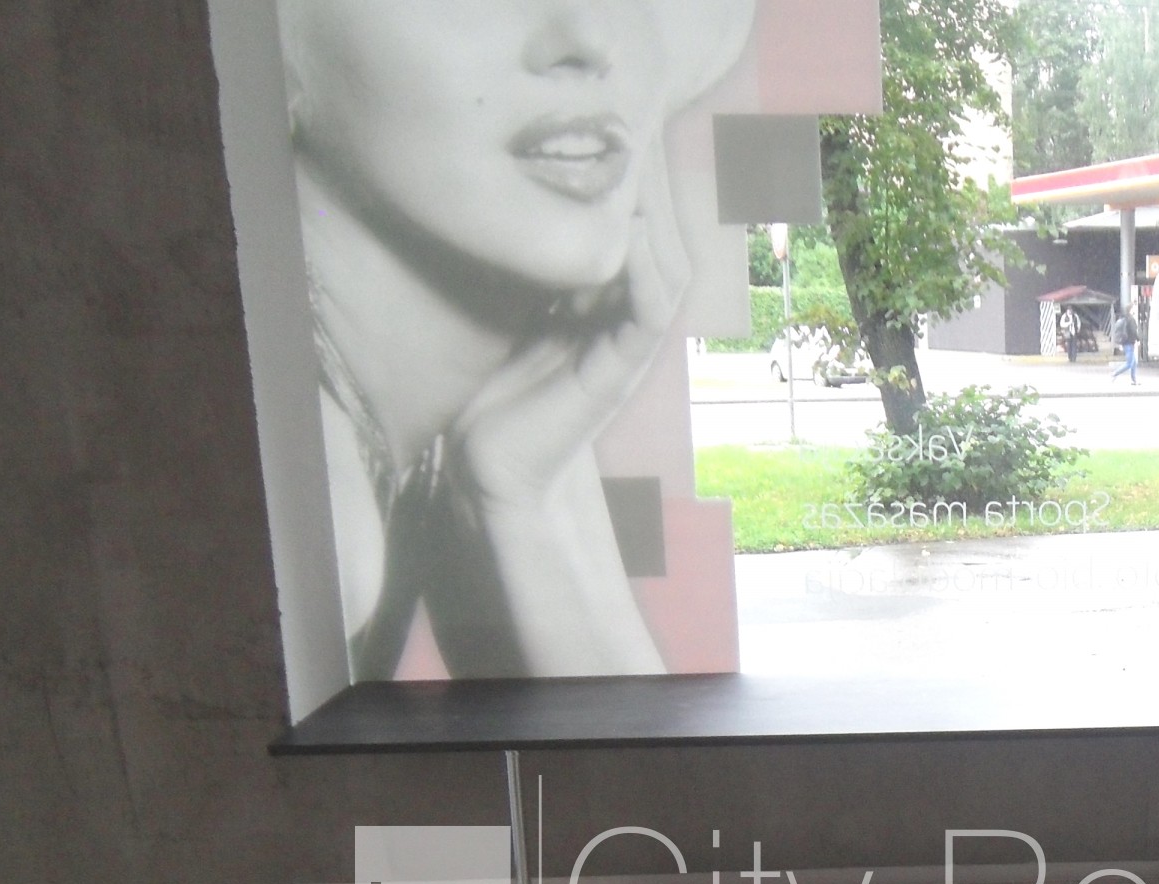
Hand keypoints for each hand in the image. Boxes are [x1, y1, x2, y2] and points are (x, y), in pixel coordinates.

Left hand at [427, 148, 686, 676]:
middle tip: (637, 135)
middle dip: (654, 190)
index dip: (637, 187)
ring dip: (656, 220)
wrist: (493, 472)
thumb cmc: (500, 400)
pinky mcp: (617, 370)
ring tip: (642, 170)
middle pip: (663, 242)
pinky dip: (645, 270)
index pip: (639, 236)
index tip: (619, 135)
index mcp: (607, 311)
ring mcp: (628, 349)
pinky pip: (648, 311)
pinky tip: (634, 231)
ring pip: (666, 270)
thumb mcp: (518, 323)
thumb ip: (538, 282)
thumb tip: (526, 223)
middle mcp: (626, 325)